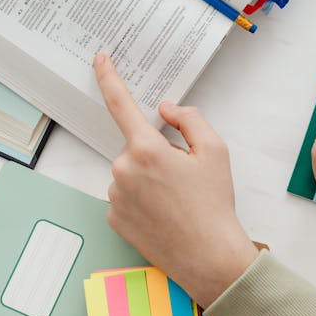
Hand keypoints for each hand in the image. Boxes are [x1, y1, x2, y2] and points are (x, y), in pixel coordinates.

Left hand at [93, 53, 258, 306]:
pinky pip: (124, 195)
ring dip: (148, 176)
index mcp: (147, 149)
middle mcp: (123, 170)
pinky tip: (162, 212)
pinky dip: (141, 198)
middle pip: (136, 146)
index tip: (100, 59)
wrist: (209, 256)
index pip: (120, 103)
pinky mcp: (113, 218)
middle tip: (184, 175)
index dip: (108, 77)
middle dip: (156, 152)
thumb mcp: (215, 150)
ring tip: (176, 199)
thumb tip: (165, 109)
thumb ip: (188, 118)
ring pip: (129, 172)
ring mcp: (115, 196)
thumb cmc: (214, 204)